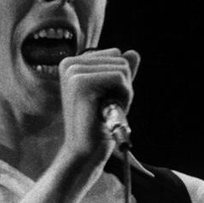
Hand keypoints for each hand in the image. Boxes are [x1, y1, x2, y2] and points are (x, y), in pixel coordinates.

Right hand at [58, 47, 139, 166]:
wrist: (86, 150)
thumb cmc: (98, 123)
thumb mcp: (114, 92)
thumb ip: (121, 72)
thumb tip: (134, 52)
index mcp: (73, 63)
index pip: (114, 54)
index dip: (119, 79)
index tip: (105, 99)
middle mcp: (69, 63)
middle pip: (119, 58)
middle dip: (122, 85)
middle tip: (107, 107)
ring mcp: (73, 71)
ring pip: (122, 67)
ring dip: (123, 92)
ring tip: (106, 110)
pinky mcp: (80, 82)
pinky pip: (119, 77)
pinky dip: (123, 95)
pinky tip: (108, 110)